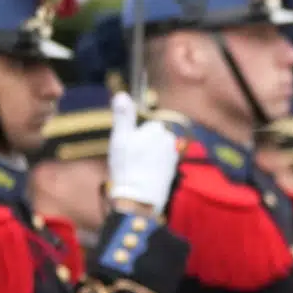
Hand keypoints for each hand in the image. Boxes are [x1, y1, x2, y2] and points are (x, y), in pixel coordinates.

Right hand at [105, 99, 181, 213]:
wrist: (139, 198)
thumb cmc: (127, 167)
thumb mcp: (120, 138)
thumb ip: (123, 115)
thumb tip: (122, 94)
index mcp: (157, 129)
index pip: (145, 124)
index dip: (134, 133)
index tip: (127, 145)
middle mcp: (170, 140)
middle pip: (152, 135)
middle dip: (142, 142)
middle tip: (130, 157)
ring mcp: (173, 155)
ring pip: (156, 148)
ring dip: (147, 154)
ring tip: (137, 167)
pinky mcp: (173, 169)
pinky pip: (160, 160)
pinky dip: (152, 165)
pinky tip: (144, 174)